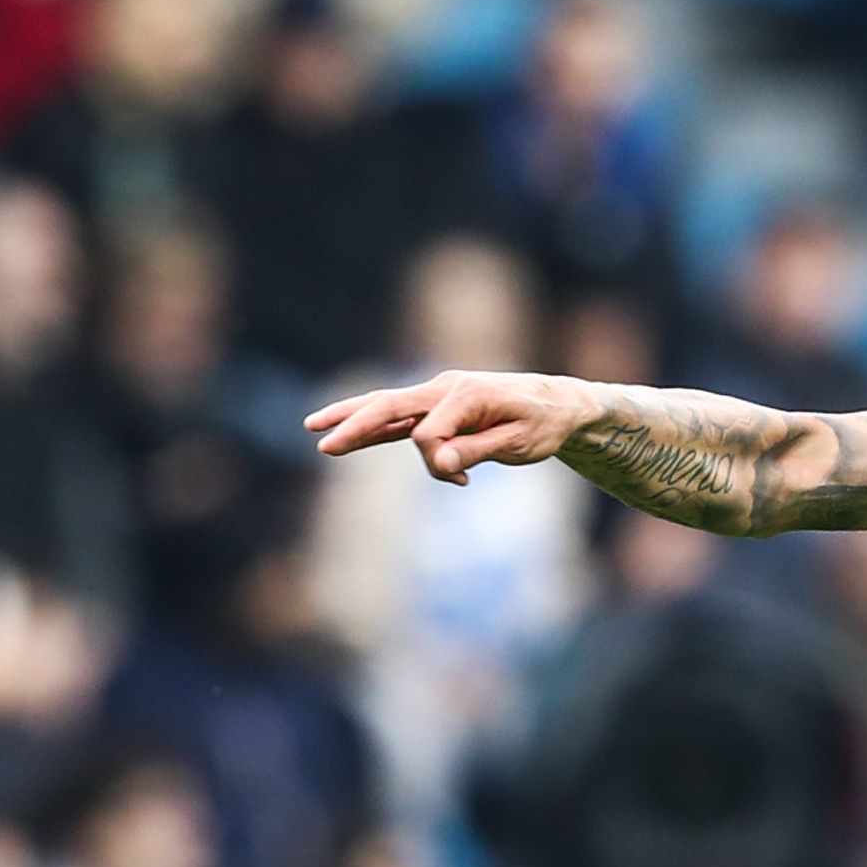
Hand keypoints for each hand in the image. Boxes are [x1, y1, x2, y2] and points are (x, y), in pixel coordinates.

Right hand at [304, 371, 594, 485]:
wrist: (556, 404)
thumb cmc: (542, 424)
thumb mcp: (519, 443)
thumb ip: (478, 450)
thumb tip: (442, 464)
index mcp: (465, 394)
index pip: (429, 432)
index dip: (438, 461)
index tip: (464, 479)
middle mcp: (445, 388)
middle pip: (388, 405)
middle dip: (354, 424)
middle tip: (323, 442)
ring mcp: (437, 395)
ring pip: (384, 405)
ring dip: (350, 418)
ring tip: (311, 427)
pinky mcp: (436, 408)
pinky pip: (396, 416)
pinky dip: (372, 425)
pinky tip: (343, 434)